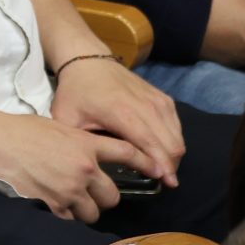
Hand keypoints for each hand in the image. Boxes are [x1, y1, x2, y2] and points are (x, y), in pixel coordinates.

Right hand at [0, 106, 147, 222]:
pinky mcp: (53, 205)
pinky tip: (54, 207)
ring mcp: (69, 189)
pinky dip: (65, 217)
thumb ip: (79, 142)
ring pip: (93, 213)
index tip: (159, 170)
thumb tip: (89, 154)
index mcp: (86, 144)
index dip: (147, 162)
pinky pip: (70, 220)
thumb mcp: (57, 127)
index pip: (127, 153)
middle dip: (104, 199)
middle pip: (112, 195)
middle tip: (92, 196)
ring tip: (70, 203)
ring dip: (85, 211)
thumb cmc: (19, 131)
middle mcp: (83, 168)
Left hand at [46, 57, 182, 184]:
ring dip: (173, 155)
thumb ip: (80, 143)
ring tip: (162, 169)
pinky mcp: (163, 98)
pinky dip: (173, 141)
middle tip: (163, 181)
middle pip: (171, 144)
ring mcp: (158, 100)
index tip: (166, 183)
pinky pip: (176, 126)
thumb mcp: (67, 118)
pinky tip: (161, 151)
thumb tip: (85, 166)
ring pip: (177, 136)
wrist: (88, 61)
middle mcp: (147, 106)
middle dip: (170, 166)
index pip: (151, 145)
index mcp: (123, 113)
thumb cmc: (76, 92)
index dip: (161, 166)